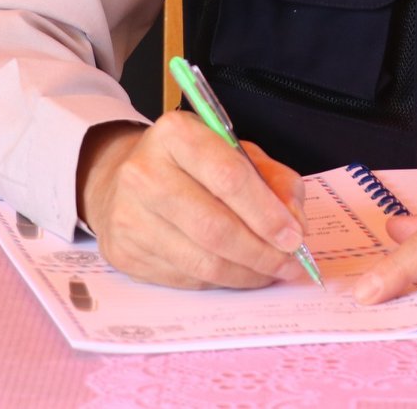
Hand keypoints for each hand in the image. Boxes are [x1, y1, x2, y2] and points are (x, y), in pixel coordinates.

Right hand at [74, 112, 309, 288]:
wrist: (121, 181)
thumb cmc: (191, 165)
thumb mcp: (236, 153)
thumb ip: (274, 181)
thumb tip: (294, 225)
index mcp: (176, 134)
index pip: (229, 177)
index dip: (267, 213)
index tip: (294, 237)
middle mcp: (144, 173)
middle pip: (214, 227)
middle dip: (261, 253)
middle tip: (289, 264)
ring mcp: (129, 216)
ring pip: (202, 261)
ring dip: (246, 274)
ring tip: (270, 272)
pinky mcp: (124, 253)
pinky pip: (186, 278)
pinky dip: (220, 281)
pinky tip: (236, 273)